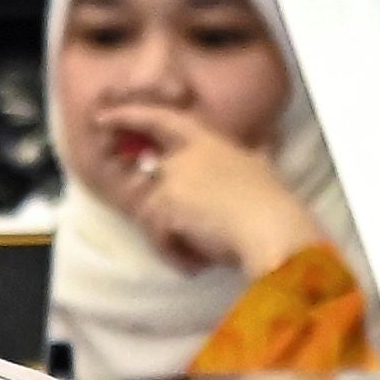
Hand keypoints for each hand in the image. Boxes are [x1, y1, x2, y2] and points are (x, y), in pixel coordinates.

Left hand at [80, 107, 323, 280]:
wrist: (274, 230)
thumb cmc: (275, 204)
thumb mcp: (264, 167)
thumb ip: (255, 154)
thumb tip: (267, 140)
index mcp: (208, 141)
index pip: (161, 119)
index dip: (130, 116)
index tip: (103, 118)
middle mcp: (184, 156)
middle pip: (150, 176)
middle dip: (159, 203)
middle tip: (176, 223)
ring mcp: (172, 180)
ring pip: (153, 213)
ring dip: (174, 239)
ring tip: (202, 255)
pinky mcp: (166, 208)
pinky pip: (157, 236)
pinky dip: (175, 254)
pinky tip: (196, 264)